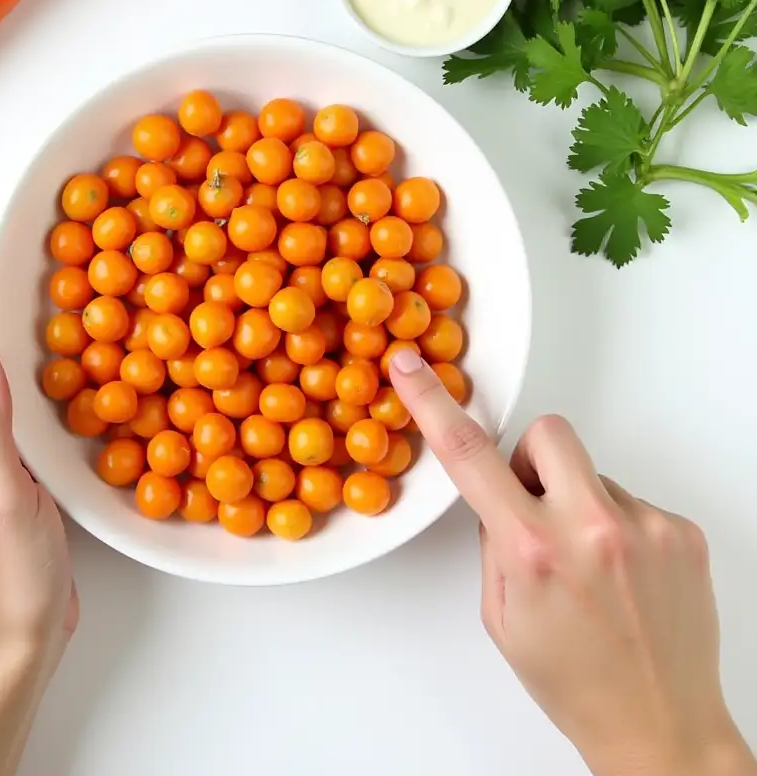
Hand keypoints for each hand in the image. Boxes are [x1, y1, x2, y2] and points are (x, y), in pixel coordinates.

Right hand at [389, 350, 754, 775]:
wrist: (660, 726)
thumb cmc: (574, 680)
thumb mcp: (500, 614)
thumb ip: (494, 541)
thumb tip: (499, 495)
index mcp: (533, 550)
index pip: (468, 455)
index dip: (432, 403)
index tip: (413, 369)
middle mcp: (591, 529)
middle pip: (546, 432)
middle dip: (530, 457)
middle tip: (534, 504)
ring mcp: (644, 527)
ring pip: (591, 471)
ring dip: (579, 503)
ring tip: (591, 567)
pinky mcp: (681, 532)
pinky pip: (630, 499)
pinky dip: (618, 526)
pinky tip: (623, 576)